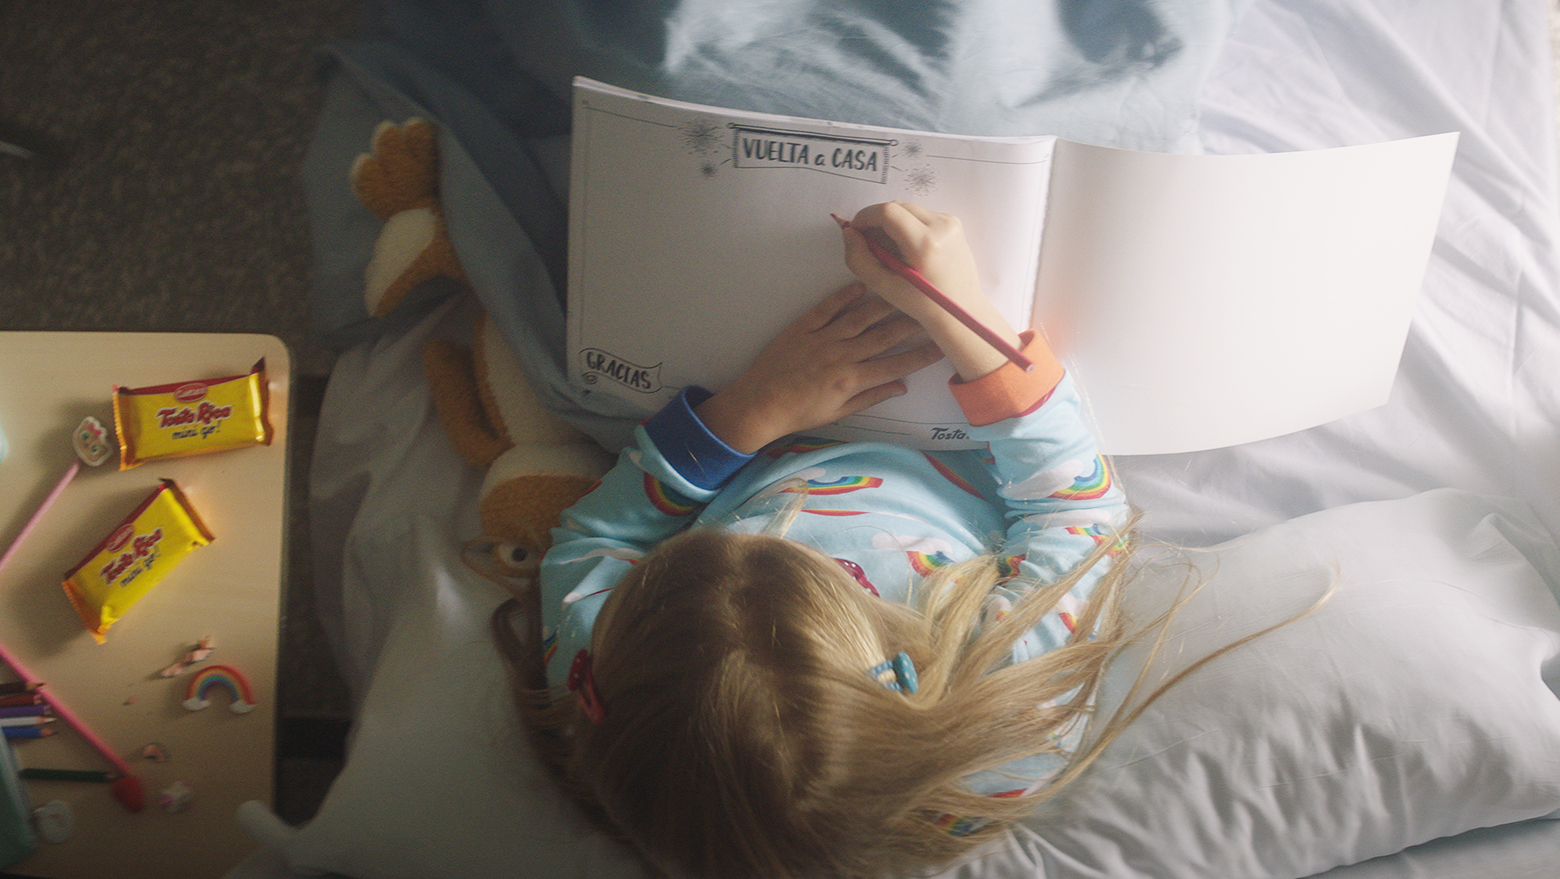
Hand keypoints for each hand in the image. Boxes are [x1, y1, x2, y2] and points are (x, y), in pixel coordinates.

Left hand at [695, 284, 943, 452]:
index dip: (922, 355)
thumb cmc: (800, 413)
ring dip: (886, 303)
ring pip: (861, 316)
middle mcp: (841, 356)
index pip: (896, 365)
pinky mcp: (803, 326)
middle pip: (884, 335)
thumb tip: (901, 386)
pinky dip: (845, 294)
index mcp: (852, 380)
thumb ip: (871, 397)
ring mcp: (822, 338)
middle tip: (932, 309)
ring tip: (906, 291)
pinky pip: (827, 307)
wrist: (759, 404)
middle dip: (912, 322)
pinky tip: (863, 284)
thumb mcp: (839, 413)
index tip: (942, 344)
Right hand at [840, 202, 1021, 380]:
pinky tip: (907, 248)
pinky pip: (921, 215)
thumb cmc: (924, 305)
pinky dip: (908, 225)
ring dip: (892, 222)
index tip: (856, 232)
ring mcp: (951, 223)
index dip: (865, 217)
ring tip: (889, 249)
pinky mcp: (954, 224)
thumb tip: (849, 233)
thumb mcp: (884, 287)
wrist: (961, 311)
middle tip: (869, 243)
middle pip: (897, 206)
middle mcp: (942, 226)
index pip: (888, 212)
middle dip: (877, 220)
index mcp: (926, 243)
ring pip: (909, 209)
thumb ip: (859, 259)